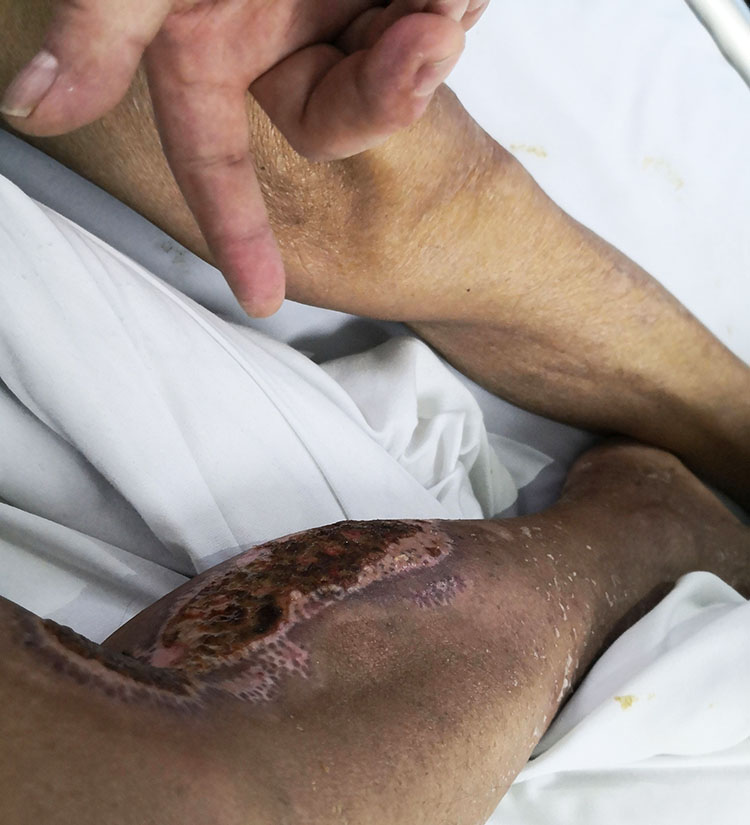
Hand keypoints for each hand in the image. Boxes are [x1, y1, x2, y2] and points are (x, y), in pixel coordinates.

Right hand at [0, 0, 488, 315]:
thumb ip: (105, 24)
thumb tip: (26, 110)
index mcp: (206, 40)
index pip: (211, 156)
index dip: (235, 229)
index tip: (259, 298)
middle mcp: (272, 35)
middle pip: (333, 123)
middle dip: (384, 94)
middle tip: (426, 30)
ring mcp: (337, 17)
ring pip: (391, 86)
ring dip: (425, 44)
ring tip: (441, 0)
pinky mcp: (395, 1)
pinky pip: (432, 32)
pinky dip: (449, 9)